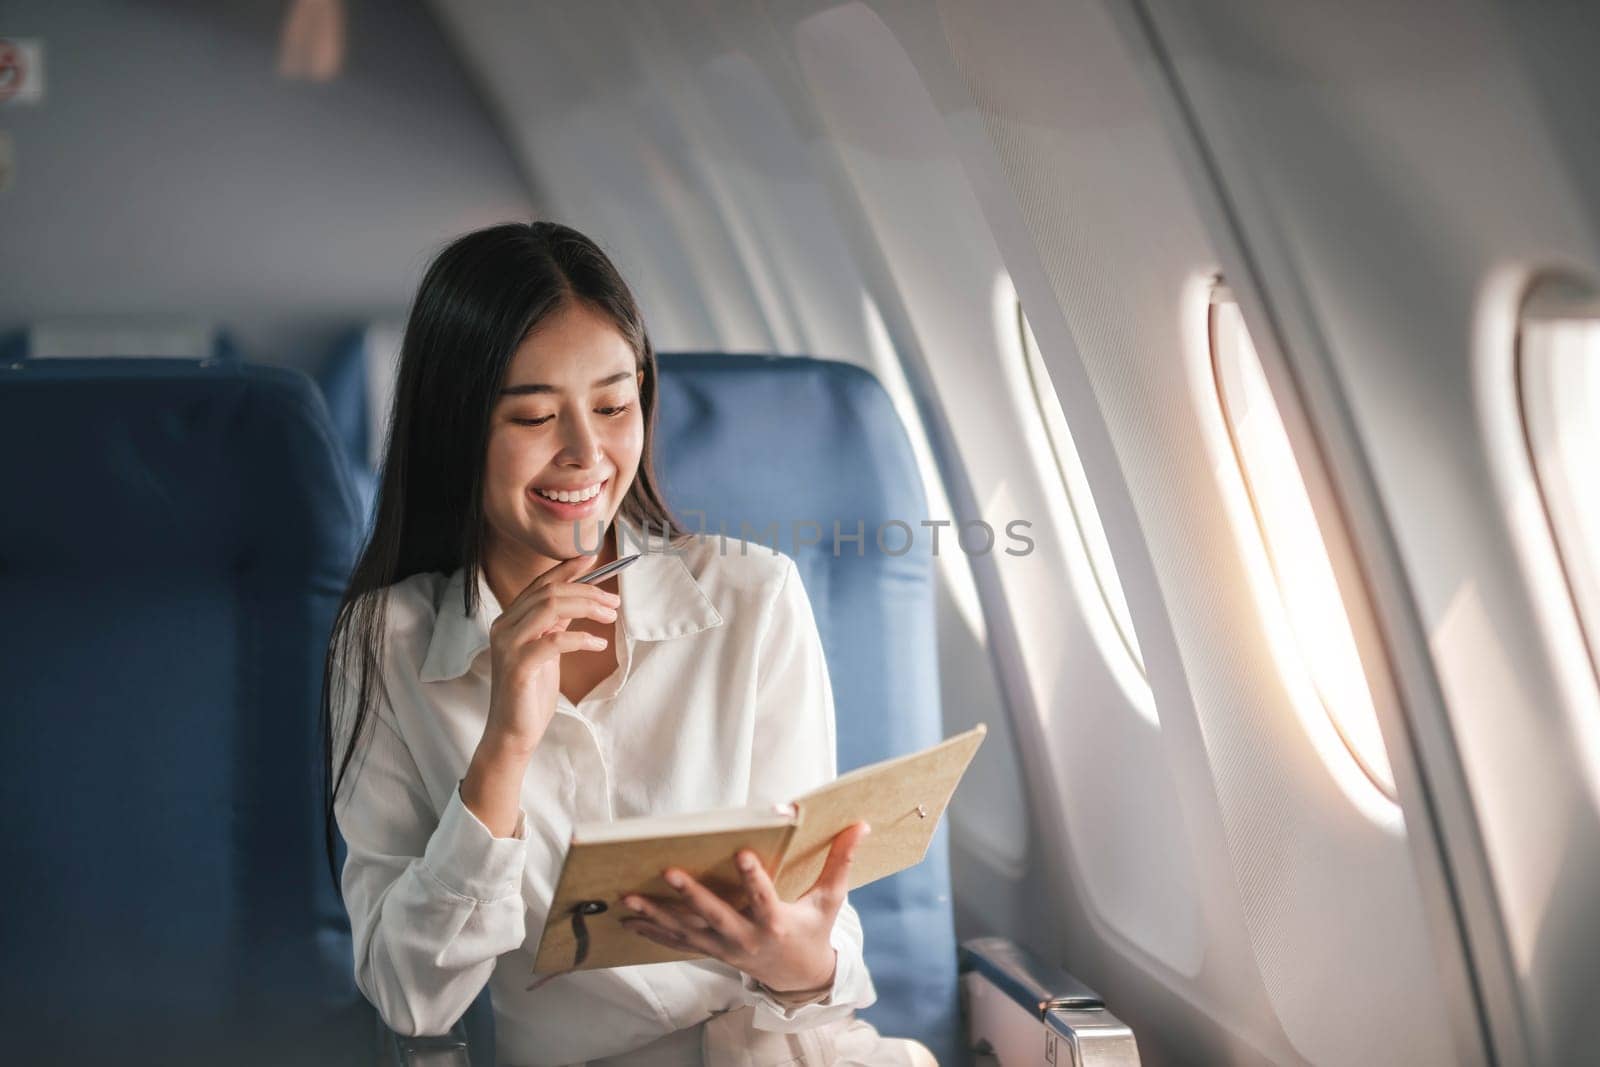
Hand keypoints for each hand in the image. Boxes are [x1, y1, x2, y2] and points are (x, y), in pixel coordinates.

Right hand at [480, 553, 619, 754]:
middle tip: (614, 601)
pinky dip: (581, 638)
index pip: (540, 584)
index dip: (567, 569)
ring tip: (611, 616)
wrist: (513, 731)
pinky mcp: (518, 666)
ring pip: (550, 608)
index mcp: (510, 620)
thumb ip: (555, 624)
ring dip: (587, 607)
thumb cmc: (531, 692)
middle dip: (587, 591)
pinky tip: (598, 645)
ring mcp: (508, 645)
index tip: (593, 558)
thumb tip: (579, 598)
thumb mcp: (546, 650)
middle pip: (549, 592)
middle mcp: (504, 626)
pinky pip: (554, 641)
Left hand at [619, 821, 870, 994]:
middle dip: (691, 895)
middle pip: (715, 916)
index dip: (754, 878)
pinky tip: (628, 919)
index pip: (765, 897)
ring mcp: (725, 948)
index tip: (742, 853)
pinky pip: (677, 942)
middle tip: (668, 872)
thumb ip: (841, 861)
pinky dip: (652, 931)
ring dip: (656, 915)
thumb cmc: (813, 930)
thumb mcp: (830, 900)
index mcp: (777, 923)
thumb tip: (860, 825)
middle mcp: (747, 938)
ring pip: (686, 931)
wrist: (799, 977)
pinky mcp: (711, 951)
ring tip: (629, 898)